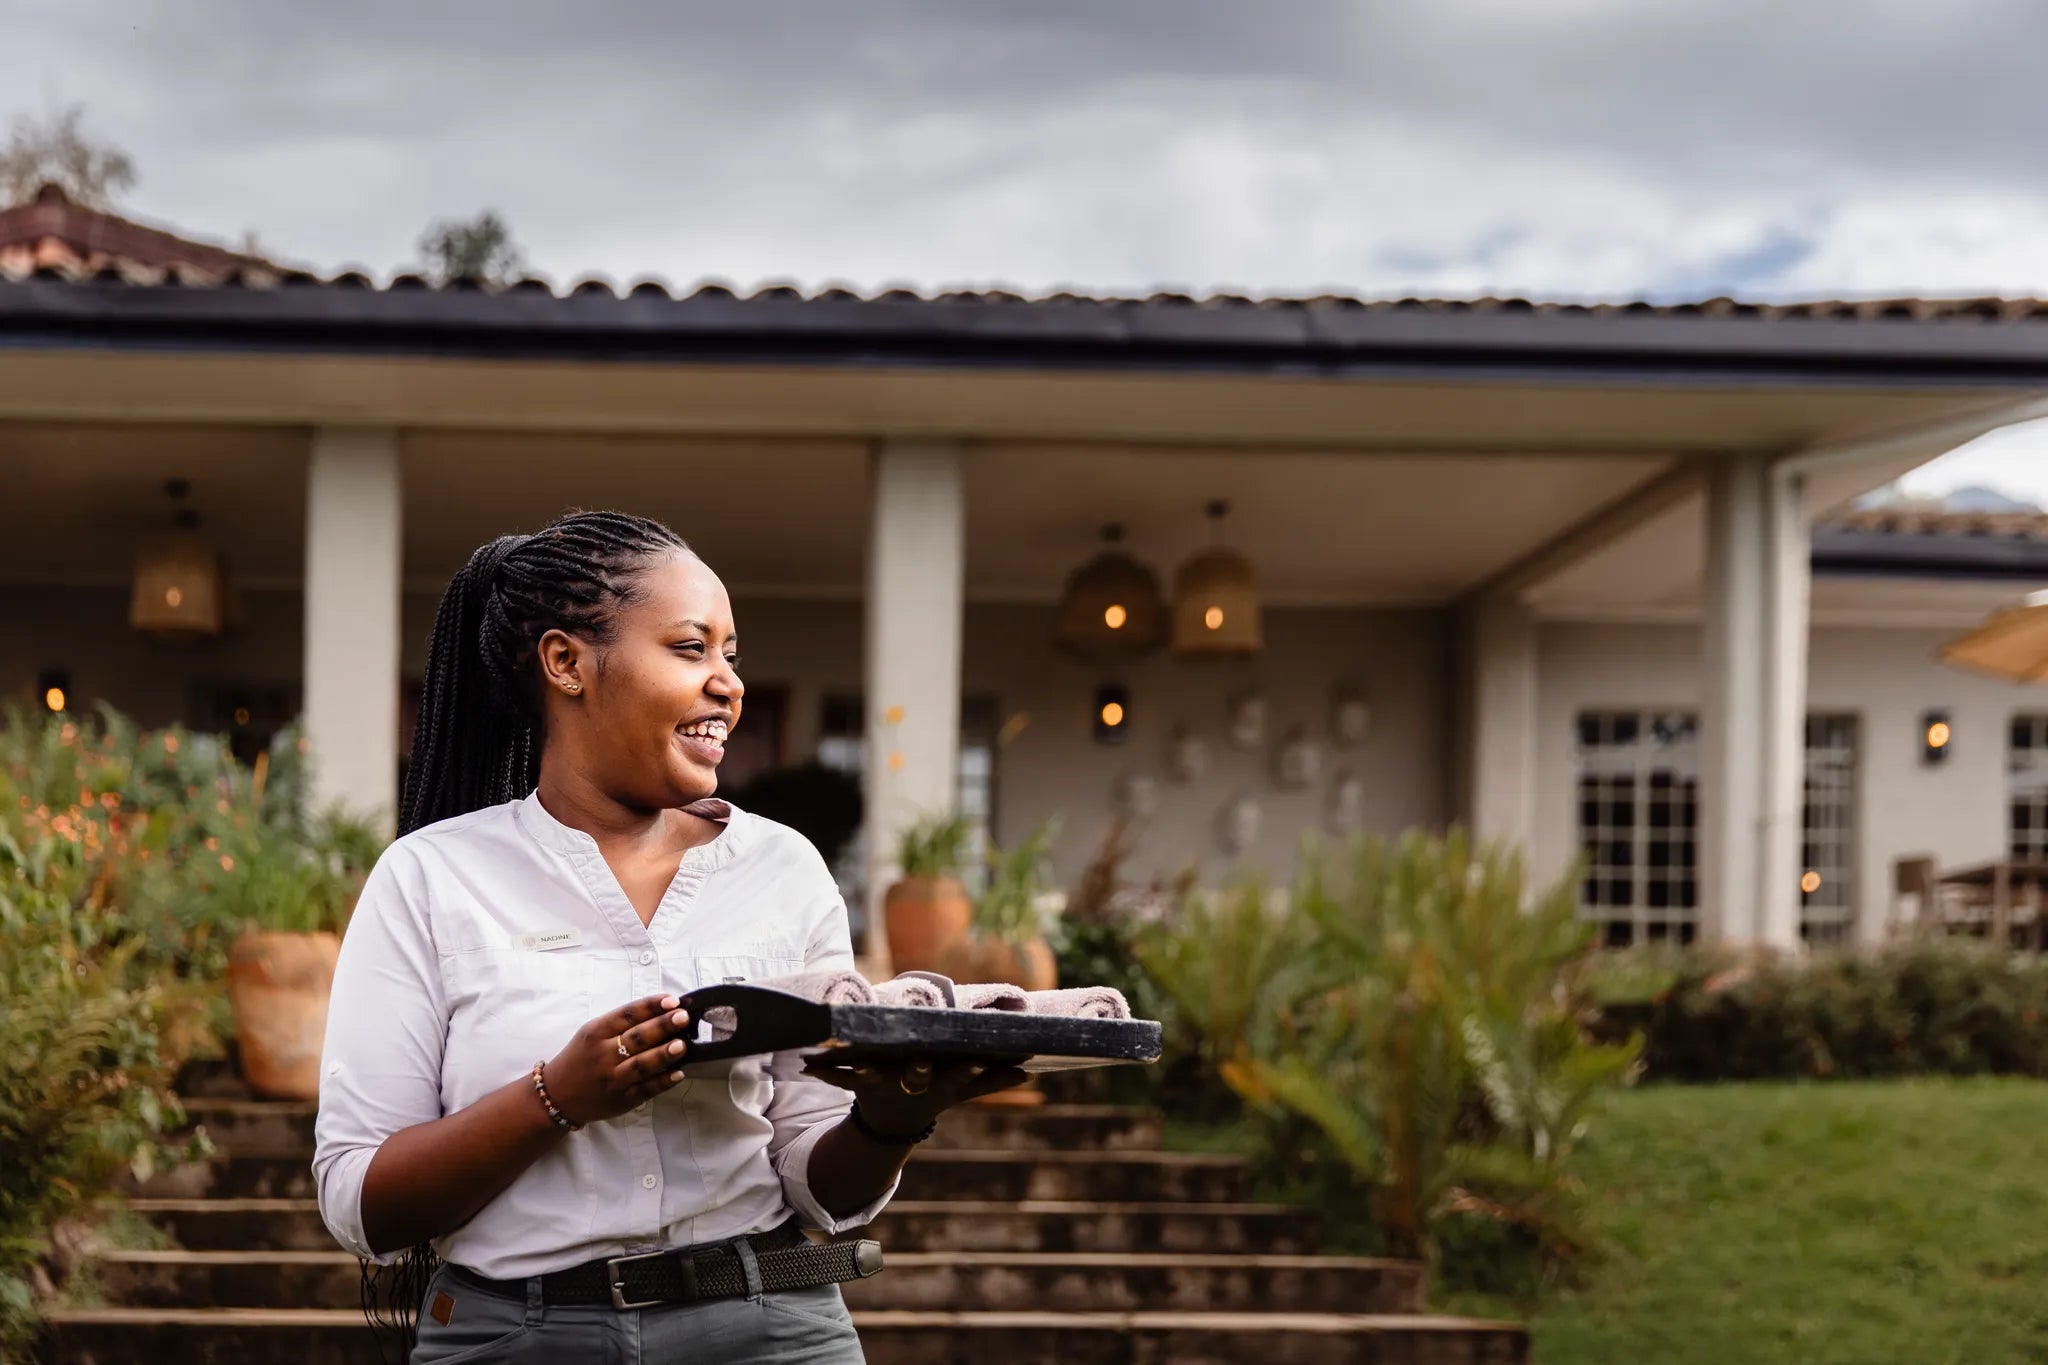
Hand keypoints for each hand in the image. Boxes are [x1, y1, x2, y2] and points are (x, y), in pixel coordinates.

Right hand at [541, 994, 692, 1127]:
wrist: (556, 1095)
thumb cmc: (580, 1058)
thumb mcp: (592, 1033)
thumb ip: (621, 1024)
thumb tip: (661, 1012)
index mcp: (596, 1032)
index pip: (627, 1015)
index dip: (651, 1006)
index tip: (672, 1000)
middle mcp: (603, 1055)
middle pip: (637, 1038)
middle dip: (662, 1026)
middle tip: (683, 1017)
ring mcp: (612, 1079)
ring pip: (642, 1064)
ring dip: (664, 1054)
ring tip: (682, 1044)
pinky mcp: (620, 1100)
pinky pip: (645, 1090)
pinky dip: (663, 1081)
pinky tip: (678, 1073)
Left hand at [800, 1053, 1028, 1138]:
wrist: (894, 1122)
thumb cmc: (934, 1091)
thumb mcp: (961, 1089)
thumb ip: (992, 1079)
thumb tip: (1028, 1069)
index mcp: (943, 1083)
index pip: (961, 1077)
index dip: (970, 1072)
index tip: (976, 1063)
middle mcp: (915, 1084)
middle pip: (919, 1076)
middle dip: (919, 1070)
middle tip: (921, 1063)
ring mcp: (886, 1084)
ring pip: (874, 1075)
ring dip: (861, 1068)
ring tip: (849, 1058)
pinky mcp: (859, 1083)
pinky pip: (839, 1077)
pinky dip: (824, 1071)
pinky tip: (807, 1064)